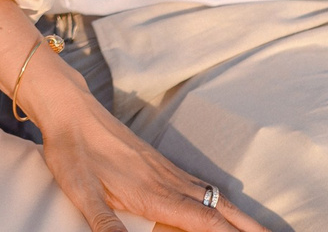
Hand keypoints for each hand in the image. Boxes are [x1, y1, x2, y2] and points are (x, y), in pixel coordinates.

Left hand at [31, 84, 267, 231]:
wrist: (68, 108)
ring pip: (213, 196)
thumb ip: (106, 225)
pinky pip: (198, 185)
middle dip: (249, 228)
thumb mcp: (81, 193)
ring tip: (259, 231)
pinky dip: (219, 200)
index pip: (203, 221)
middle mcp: (168, 180)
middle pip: (219, 209)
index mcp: (154, 192)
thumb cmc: (72, 150)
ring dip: (238, 216)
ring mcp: (166, 169)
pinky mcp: (159, 162)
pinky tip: (221, 207)